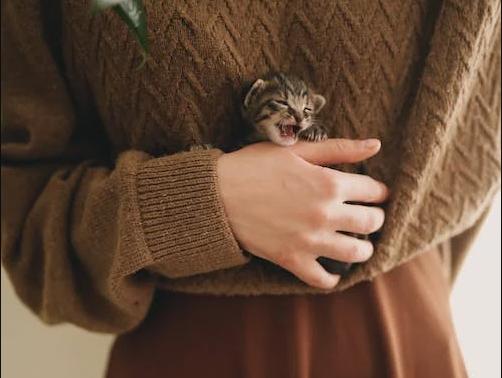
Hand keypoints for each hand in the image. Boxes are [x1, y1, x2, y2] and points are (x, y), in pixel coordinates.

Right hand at [216, 139, 388, 289]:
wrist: (218, 195)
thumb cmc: (255, 166)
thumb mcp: (297, 150)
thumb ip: (339, 149)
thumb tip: (375, 144)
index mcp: (329, 183)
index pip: (373, 191)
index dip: (379, 191)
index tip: (375, 193)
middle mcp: (325, 214)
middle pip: (371, 222)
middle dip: (375, 218)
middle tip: (369, 216)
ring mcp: (309, 240)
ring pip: (355, 252)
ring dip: (363, 248)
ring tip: (358, 243)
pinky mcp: (292, 259)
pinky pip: (322, 278)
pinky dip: (332, 278)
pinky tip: (333, 270)